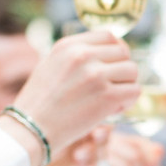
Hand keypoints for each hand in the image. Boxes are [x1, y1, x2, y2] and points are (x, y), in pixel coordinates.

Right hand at [0, 31, 139, 164]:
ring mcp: (96, 75)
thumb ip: (77, 56)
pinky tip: (113, 108)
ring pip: (132, 71)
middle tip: (111, 86)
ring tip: (111, 98)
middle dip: (122, 70)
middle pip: (124, 52)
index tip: (114, 64)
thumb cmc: (40, 103)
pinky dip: (128, 101)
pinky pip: (134, 91)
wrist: (31, 130)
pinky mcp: (107, 97)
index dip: (116, 50)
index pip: (109, 35)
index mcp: (68, 45)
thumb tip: (108, 53)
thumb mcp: (51, 65)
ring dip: (126, 85)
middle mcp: (83, 56)